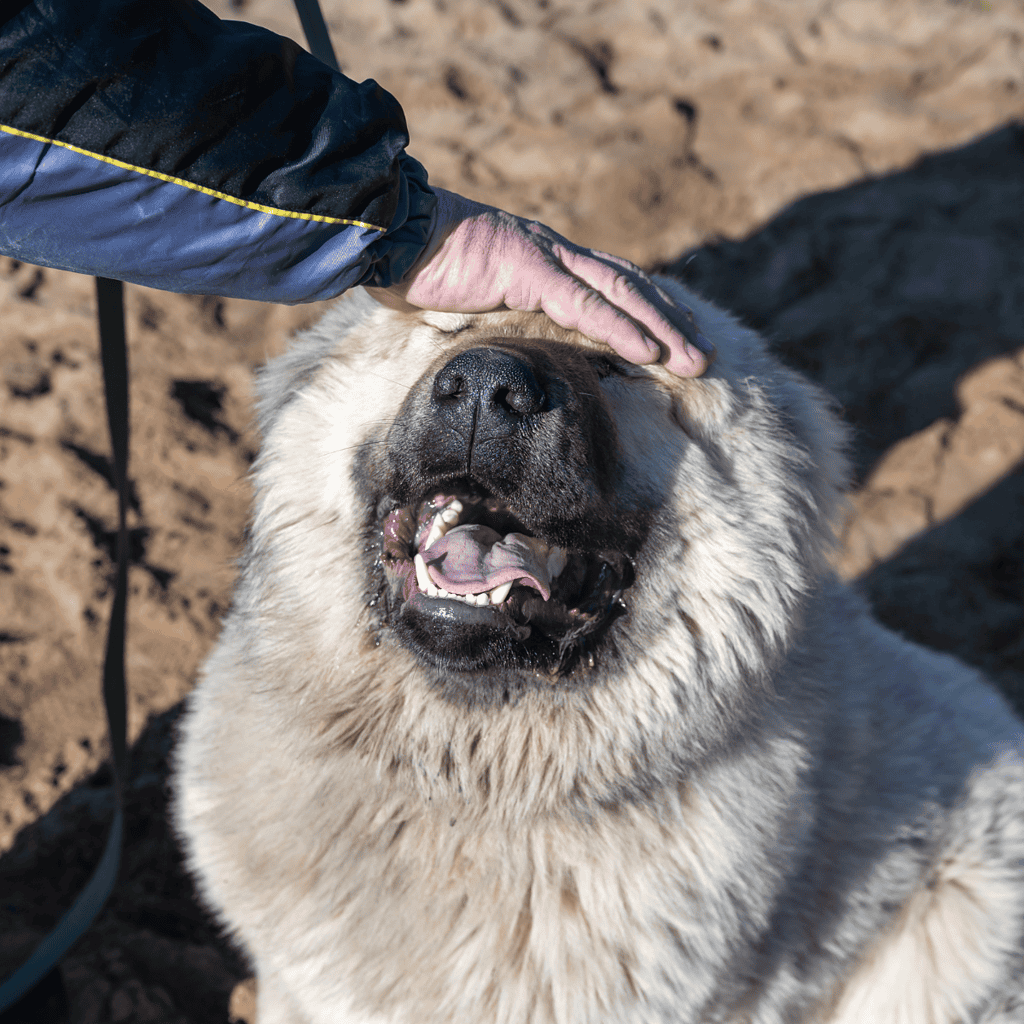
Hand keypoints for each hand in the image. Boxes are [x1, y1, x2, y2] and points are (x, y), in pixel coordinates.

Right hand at [365, 189, 713, 376]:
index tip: (678, 333)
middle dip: (671, 321)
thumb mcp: (467, 296)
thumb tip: (504, 341)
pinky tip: (651, 352)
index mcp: (541, 257)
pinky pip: (583, 305)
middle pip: (628, 286)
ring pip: (619, 293)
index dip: (647, 307)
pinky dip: (621, 328)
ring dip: (663, 329)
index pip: (608, 282)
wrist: (383, 231)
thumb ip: (496, 311)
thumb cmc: (415, 266)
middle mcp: (552, 252)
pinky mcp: (525, 268)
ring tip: (696, 360)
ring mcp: (542, 257)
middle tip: (706, 354)